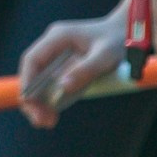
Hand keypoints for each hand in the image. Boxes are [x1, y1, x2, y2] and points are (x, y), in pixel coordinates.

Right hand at [17, 6, 127, 127]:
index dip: (27, 81)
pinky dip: (51, 101)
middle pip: (33, 72)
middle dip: (33, 98)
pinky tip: (53, 116)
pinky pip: (53, 85)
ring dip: (40, 102)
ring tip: (46, 123)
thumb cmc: (118, 41)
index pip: (32, 59)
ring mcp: (58, 56)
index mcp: (58, 37)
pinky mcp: (65, 67)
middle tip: (40, 121)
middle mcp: (53, 46)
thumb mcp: (106, 56)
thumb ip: (85, 70)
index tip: (29, 102)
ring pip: (40, 81)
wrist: (129, 33)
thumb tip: (62, 87)